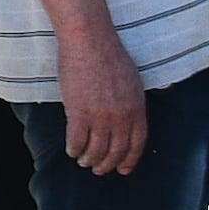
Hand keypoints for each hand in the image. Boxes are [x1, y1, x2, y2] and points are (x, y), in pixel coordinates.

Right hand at [54, 24, 147, 176]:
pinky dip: (74, 149)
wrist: (90, 40)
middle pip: (116, 151)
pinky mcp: (79, 112)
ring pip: (96, 151)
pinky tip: (71, 150)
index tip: (122, 169)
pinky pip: (77, 141)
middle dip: (107, 164)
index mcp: (137, 108)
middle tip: (99, 169)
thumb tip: (134, 116)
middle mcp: (121, 116)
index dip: (129, 160)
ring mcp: (100, 116)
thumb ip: (134, 101)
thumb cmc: (108, 55)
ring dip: (89, 160)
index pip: (137, 144)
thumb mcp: (133, 80)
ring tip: (83, 161)